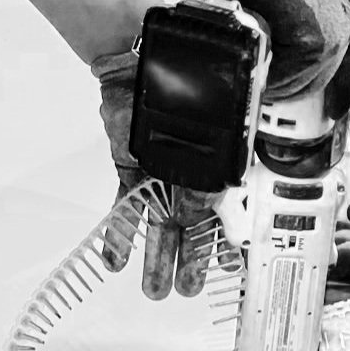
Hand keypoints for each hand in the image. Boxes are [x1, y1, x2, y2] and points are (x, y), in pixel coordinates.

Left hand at [93, 51, 217, 298]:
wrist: (145, 58)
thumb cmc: (190, 76)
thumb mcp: (221, 110)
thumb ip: (233, 143)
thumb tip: (232, 181)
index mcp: (217, 162)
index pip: (225, 211)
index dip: (226, 243)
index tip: (231, 270)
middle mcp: (190, 173)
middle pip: (191, 227)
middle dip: (189, 262)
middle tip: (185, 291)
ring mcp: (159, 173)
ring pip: (159, 223)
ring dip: (156, 257)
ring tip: (154, 290)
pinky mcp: (130, 168)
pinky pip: (125, 206)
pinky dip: (120, 232)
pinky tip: (116, 259)